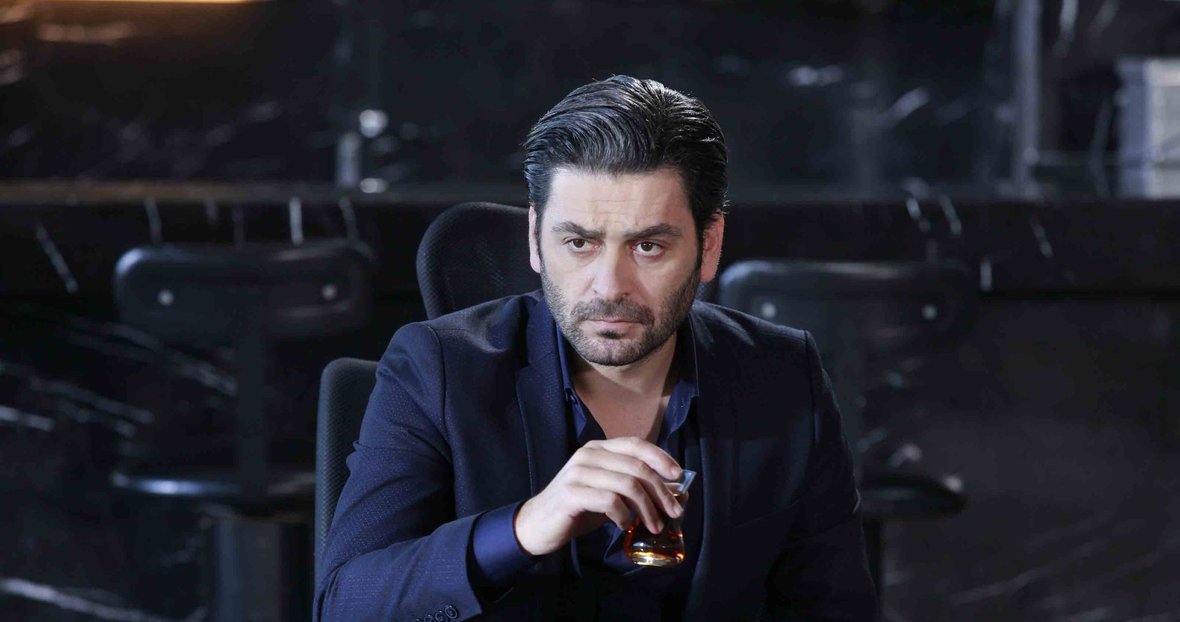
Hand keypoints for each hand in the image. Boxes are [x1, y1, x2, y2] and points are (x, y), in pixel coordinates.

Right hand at [513, 437, 683, 555]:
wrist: (538, 524)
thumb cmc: (579, 508)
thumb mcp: (611, 495)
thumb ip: (637, 490)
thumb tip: (676, 493)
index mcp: (599, 449)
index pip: (635, 443)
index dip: (660, 457)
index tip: (679, 475)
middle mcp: (588, 455)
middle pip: (636, 466)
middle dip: (661, 491)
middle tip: (673, 512)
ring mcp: (578, 473)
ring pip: (627, 484)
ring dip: (647, 508)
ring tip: (653, 526)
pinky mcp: (571, 494)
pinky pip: (609, 501)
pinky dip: (624, 515)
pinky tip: (624, 525)